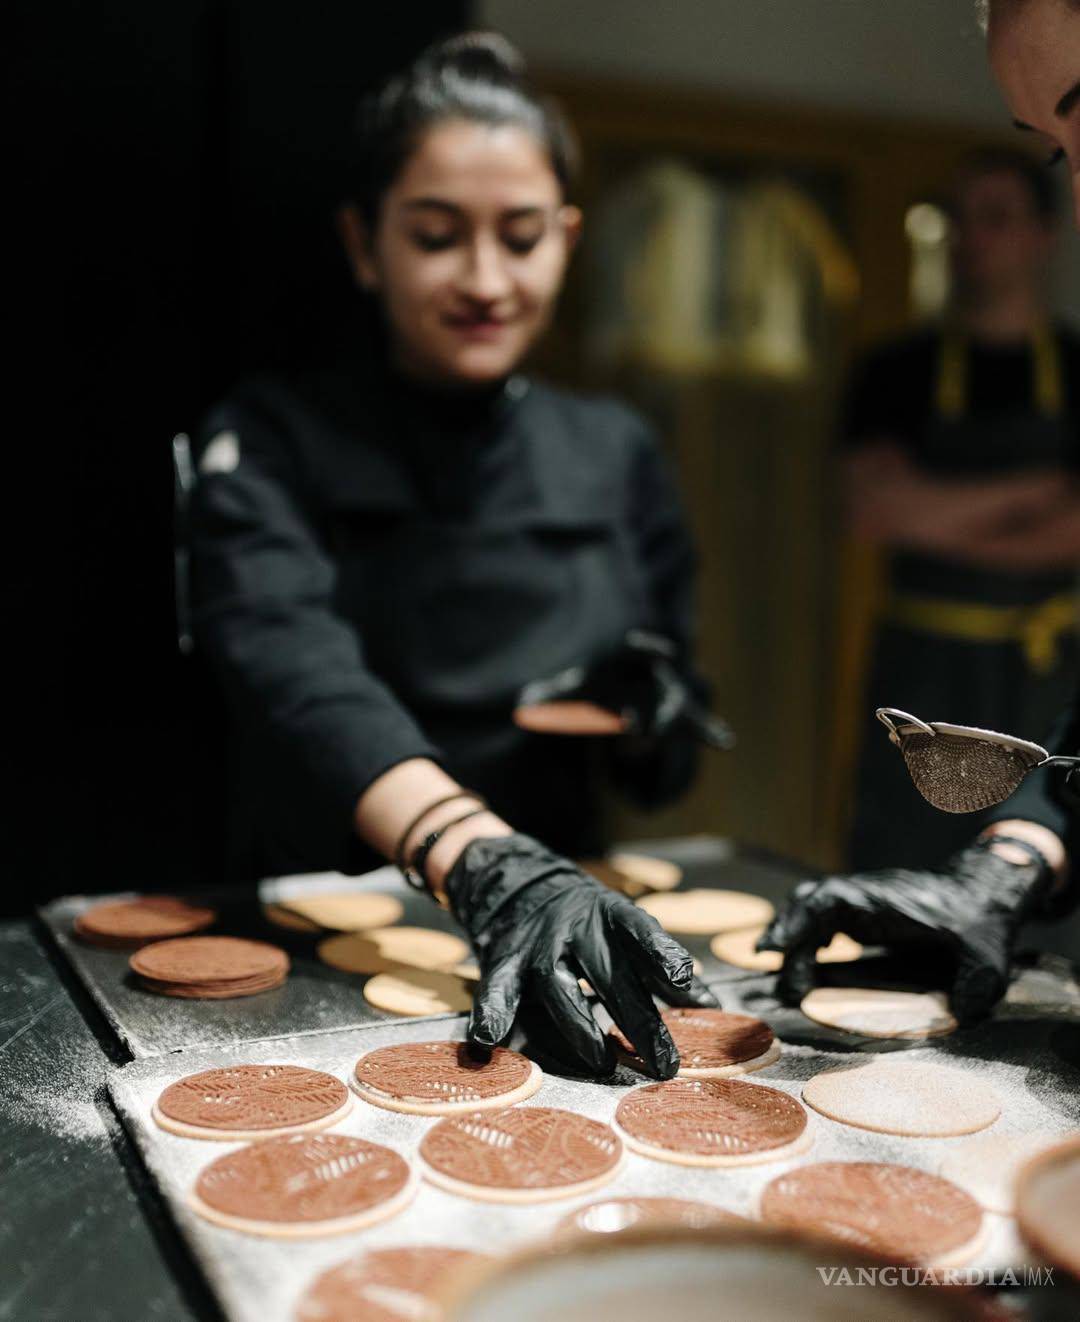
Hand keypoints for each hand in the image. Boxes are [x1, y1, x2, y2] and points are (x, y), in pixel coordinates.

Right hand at [445, 833, 718, 1077]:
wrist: (517, 886)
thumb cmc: (589, 924)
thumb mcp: (626, 931)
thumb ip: (661, 969)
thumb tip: (711, 1007)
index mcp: (611, 914)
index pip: (639, 930)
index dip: (660, 951)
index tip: (682, 976)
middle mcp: (574, 926)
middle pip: (608, 973)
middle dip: (638, 1020)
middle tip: (665, 1062)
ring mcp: (536, 945)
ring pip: (557, 987)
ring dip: (580, 1028)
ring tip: (603, 1063)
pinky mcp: (503, 963)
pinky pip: (496, 990)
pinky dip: (491, 1014)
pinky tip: (487, 1040)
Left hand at [517, 630, 733, 749]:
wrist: (616, 685)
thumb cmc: (591, 684)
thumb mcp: (569, 690)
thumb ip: (547, 696)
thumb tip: (523, 705)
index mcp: (628, 657)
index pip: (639, 649)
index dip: (649, 649)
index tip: (661, 650)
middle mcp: (652, 675)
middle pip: (660, 689)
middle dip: (660, 710)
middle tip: (640, 728)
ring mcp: (667, 697)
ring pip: (681, 710)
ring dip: (688, 726)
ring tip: (716, 740)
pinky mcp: (677, 718)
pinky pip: (697, 725)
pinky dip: (710, 732)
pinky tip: (727, 742)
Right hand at [756, 837, 1053, 1023]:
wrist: (986, 891)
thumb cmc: (982, 918)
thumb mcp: (985, 952)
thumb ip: (975, 981)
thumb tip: (963, 1012)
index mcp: (882, 900)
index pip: (826, 900)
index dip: (794, 922)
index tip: (773, 949)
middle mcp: (865, 898)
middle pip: (809, 904)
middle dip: (785, 934)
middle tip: (771, 970)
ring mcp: (864, 905)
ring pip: (813, 911)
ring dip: (796, 939)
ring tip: (790, 981)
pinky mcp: (868, 915)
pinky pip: (827, 919)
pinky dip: (811, 938)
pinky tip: (813, 965)